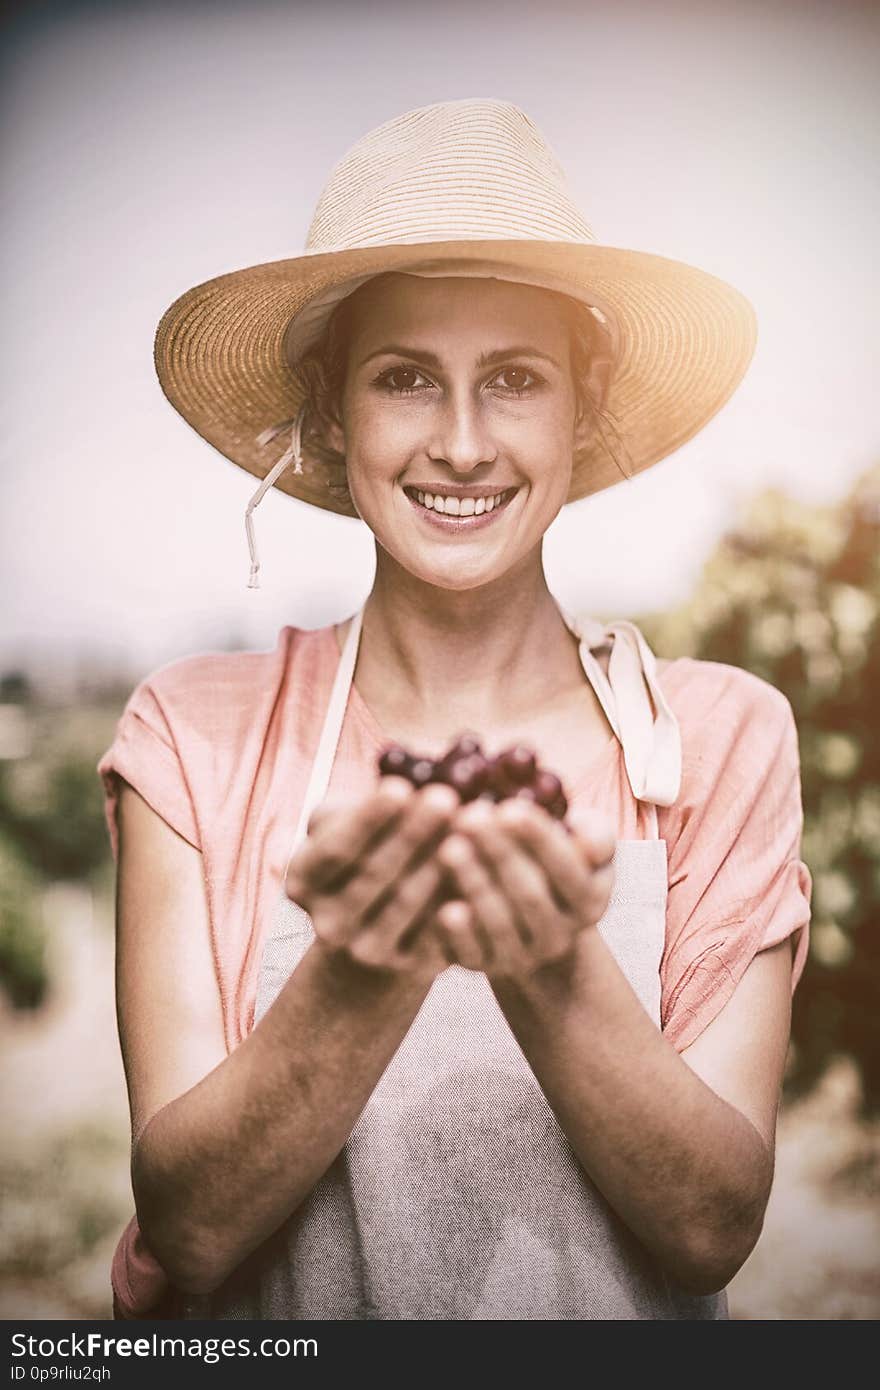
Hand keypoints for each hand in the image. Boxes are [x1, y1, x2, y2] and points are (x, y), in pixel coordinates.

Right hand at [284, 777, 459, 983]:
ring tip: (470, 825)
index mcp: (304, 880)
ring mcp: (366, 950)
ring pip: (407, 903)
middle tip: (445, 798)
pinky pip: (435, 931)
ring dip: (441, 861)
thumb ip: (360, 808)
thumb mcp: (346, 823)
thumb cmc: (366, 849)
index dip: (368, 819)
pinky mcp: (407, 967)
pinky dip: (457, 899)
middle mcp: (328, 923)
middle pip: (374, 875)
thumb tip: (400, 786)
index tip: (400, 787)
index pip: (336, 849)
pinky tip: (481, 867)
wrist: (380, 920)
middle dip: (412, 833)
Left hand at [433, 797, 615, 980]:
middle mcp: (558, 936)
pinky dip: (458, 934)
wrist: (523, 914)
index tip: (510, 807)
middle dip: (499, 853)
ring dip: (475, 884)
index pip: (568, 871)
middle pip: (530, 896)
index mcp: (588, 901)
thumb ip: (596, 836)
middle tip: (470, 817)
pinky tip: (444, 908)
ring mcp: (521, 956)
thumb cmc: (550, 860)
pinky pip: (472, 953)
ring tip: (450, 846)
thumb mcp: (583, 843)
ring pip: (499, 923)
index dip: (540, 840)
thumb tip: (589, 848)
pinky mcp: (484, 965)